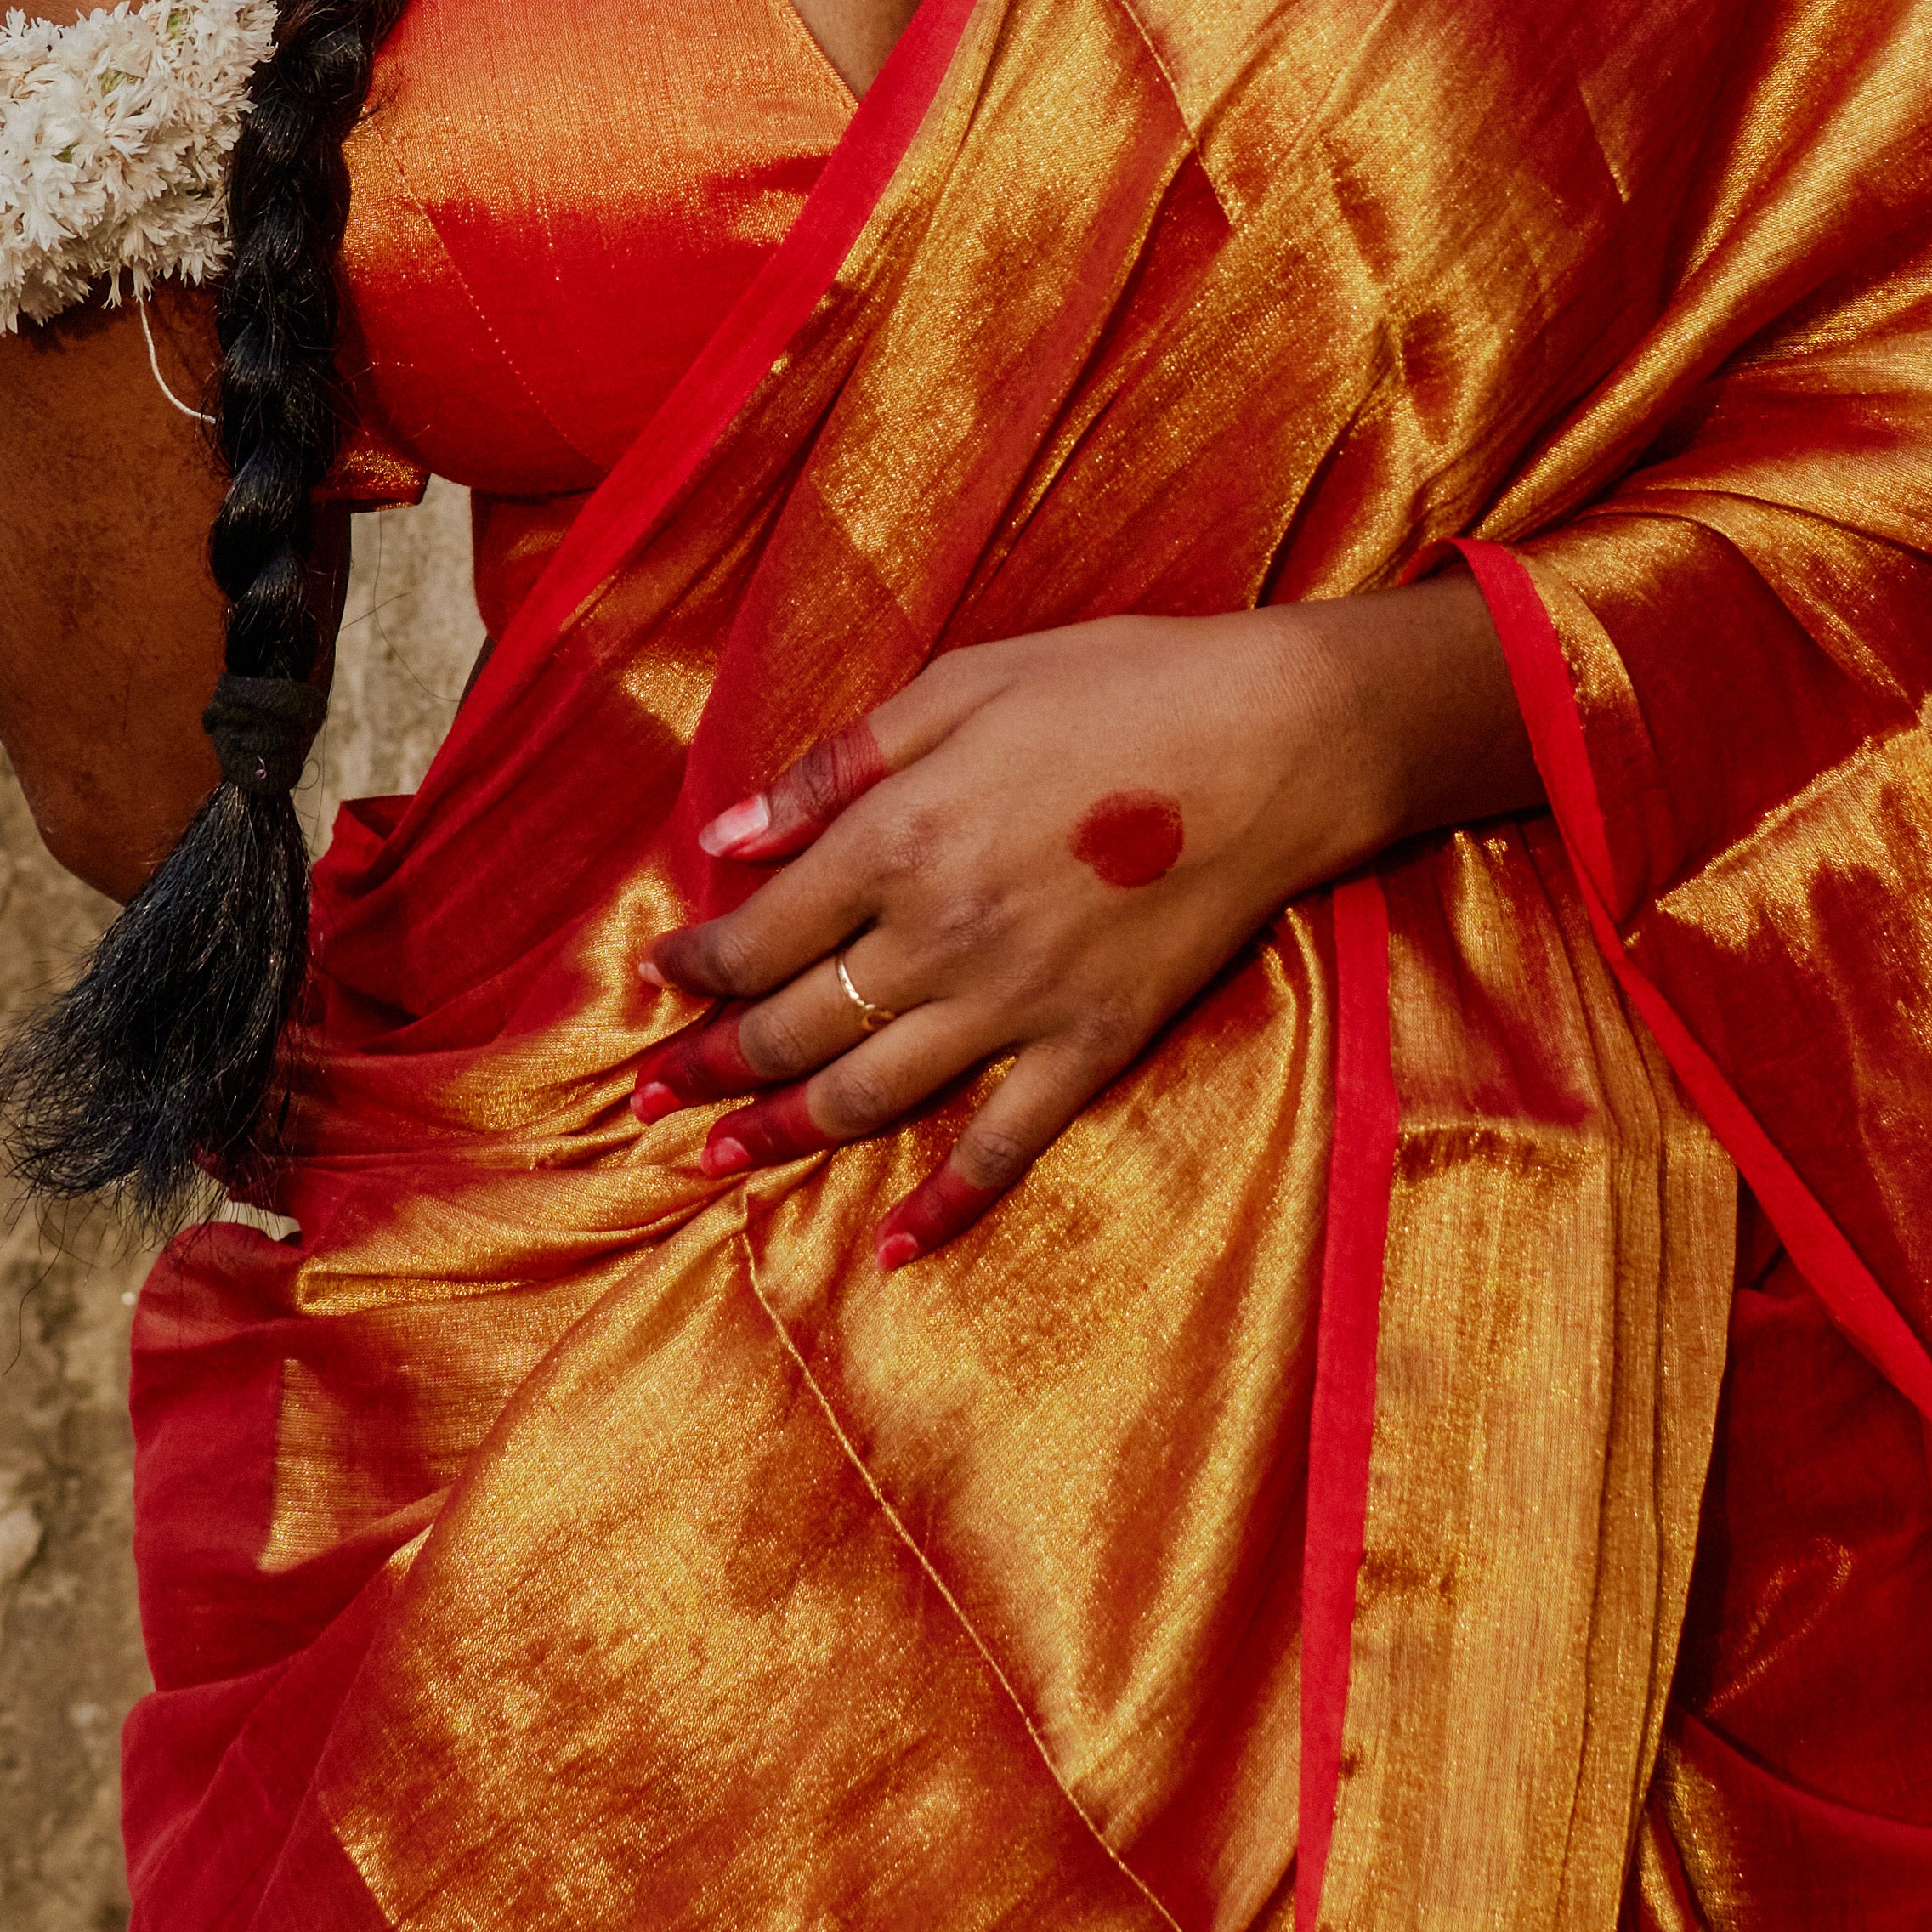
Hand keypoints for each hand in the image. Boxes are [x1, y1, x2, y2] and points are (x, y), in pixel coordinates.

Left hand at [638, 587, 1536, 1264]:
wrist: (1276, 739)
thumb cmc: (1117, 687)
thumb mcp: (960, 686)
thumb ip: (837, 767)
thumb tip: (728, 835)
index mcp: (895, 841)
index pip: (755, 938)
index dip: (693, 971)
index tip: (659, 984)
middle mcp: (938, 939)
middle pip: (791, 1029)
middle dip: (710, 1066)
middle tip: (654, 1097)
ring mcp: (1016, 1004)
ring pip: (868, 1096)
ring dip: (782, 1132)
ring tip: (719, 1158)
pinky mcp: (1091, 1043)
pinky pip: (1001, 1143)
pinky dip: (944, 1201)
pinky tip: (896, 1244)